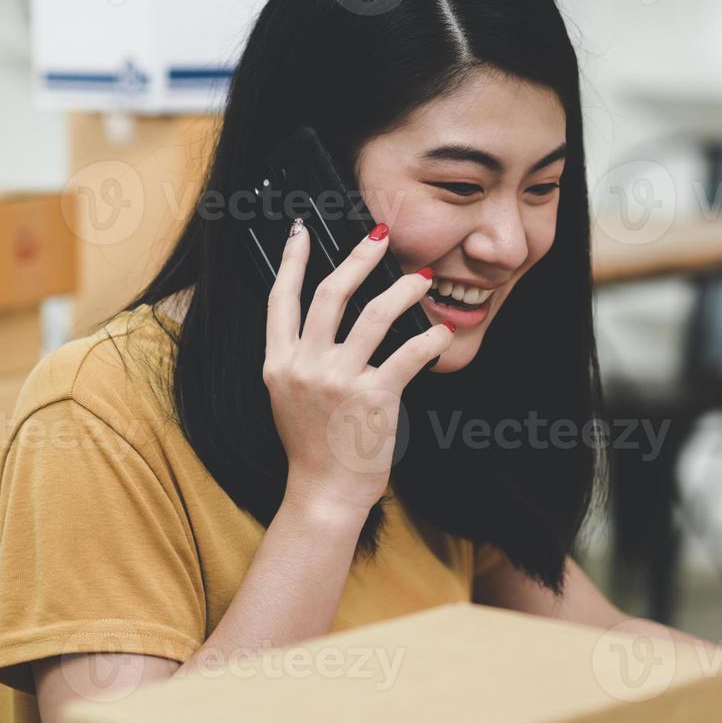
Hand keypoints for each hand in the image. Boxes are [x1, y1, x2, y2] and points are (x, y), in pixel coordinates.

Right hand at [263, 220, 454, 514]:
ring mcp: (338, 381)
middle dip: (358, 258)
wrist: (323, 493)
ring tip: (421, 277)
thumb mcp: (290, 398)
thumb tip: (326, 326)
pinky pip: (407, 355)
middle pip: (331, 294)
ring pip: (374, 315)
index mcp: (279, 363)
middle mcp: (305, 366)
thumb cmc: (313, 447)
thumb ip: (300, 361)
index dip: (293, 260)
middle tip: (380, 235)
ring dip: (402, 290)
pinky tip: (442, 330)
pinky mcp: (374, 398)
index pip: (282, 299)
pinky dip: (428, 340)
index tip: (302, 230)